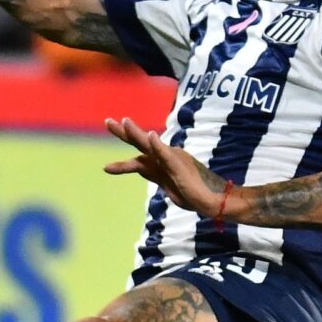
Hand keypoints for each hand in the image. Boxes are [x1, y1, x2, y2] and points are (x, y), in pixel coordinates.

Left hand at [102, 118, 227, 217]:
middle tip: (107, 121)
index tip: (111, 124)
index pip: (140, 149)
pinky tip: (150, 135)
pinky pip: (166, 155)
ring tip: (124, 121)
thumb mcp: (168, 184)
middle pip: (141, 143)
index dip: (125, 137)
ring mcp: (173, 160)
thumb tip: (141, 169)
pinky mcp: (180, 167)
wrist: (215, 200)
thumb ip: (154, 174)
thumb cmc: (194, 194)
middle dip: (123, 132)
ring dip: (137, 134)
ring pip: (150, 146)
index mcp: (162, 161)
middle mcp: (166, 157)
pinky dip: (158, 145)